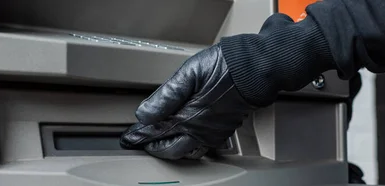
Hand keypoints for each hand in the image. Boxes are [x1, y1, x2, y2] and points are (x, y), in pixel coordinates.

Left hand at [119, 44, 257, 159]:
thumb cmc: (226, 67)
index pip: (156, 132)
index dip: (139, 136)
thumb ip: (165, 96)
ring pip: (187, 152)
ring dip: (170, 150)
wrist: (256, 70)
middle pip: (170, 148)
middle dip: (152, 147)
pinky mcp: (224, 131)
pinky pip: (202, 149)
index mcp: (188, 117)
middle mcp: (201, 131)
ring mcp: (213, 133)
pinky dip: (188, 148)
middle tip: (139, 143)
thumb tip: (144, 113)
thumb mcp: (189, 74)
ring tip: (159, 145)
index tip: (128, 138)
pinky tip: (186, 141)